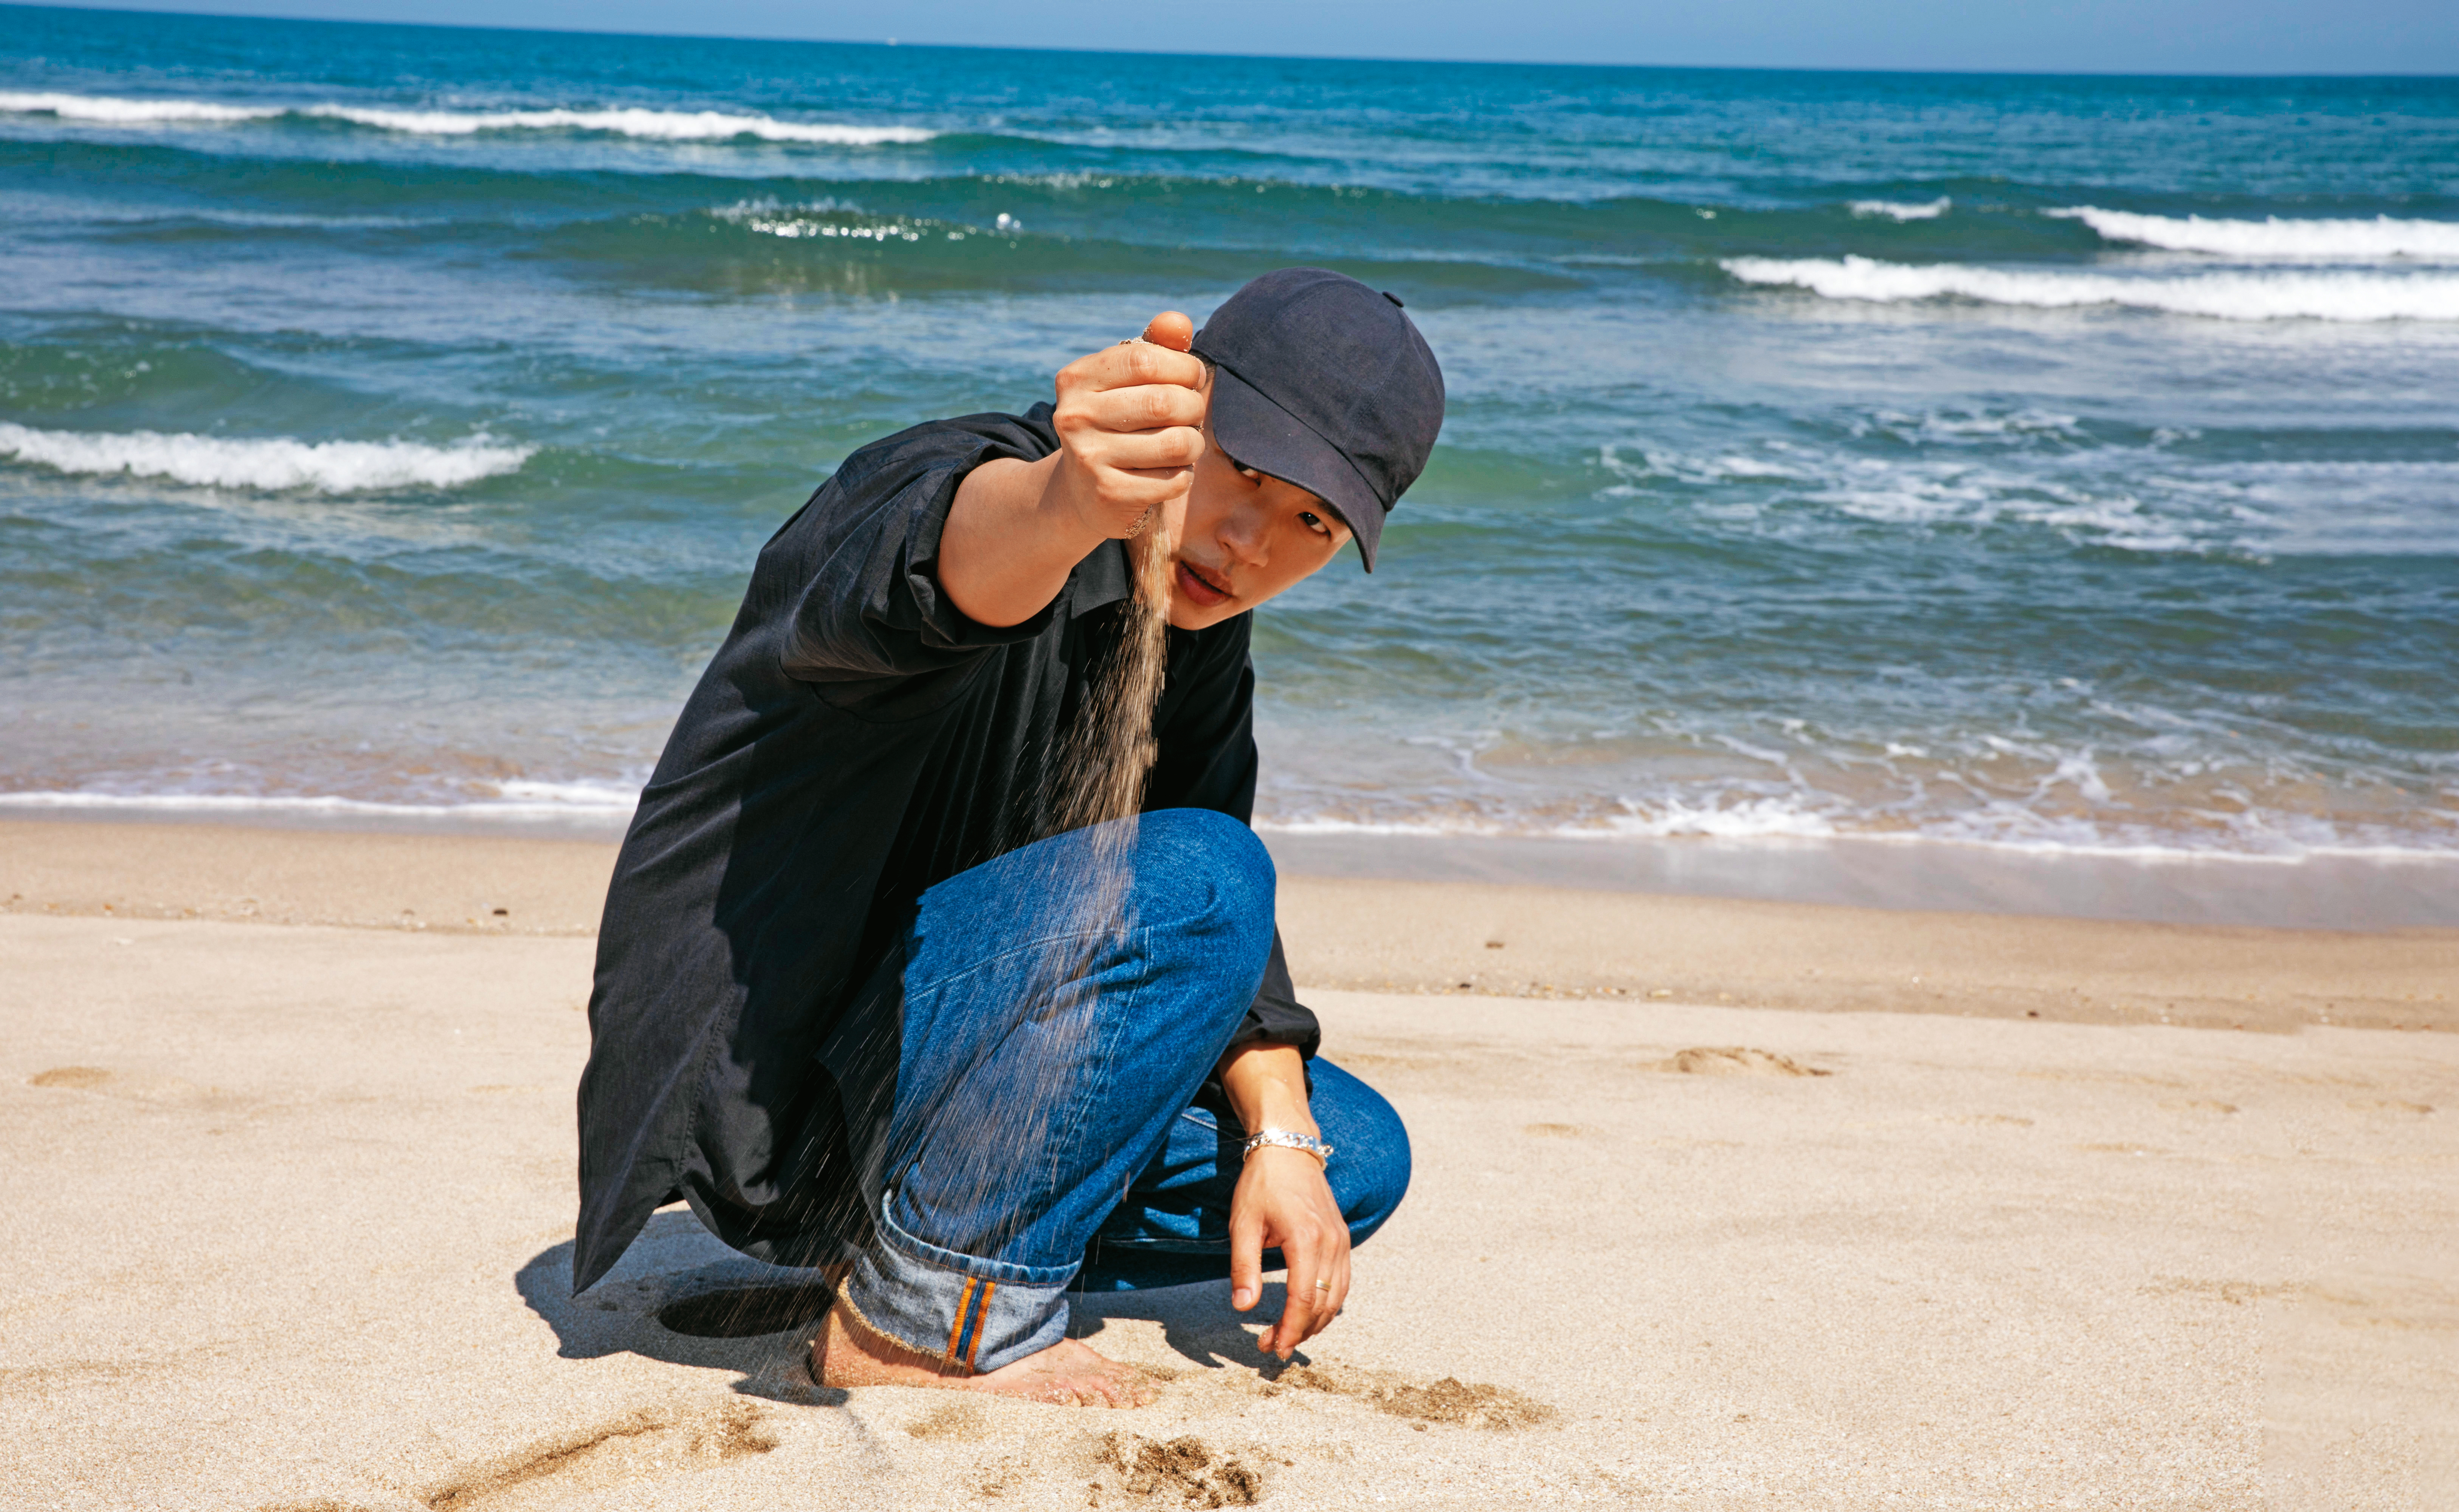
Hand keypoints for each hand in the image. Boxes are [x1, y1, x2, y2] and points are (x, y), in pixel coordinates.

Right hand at [941, 310, 1204, 627]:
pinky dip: (1183, 475)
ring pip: (1176, 443)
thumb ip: (1156, 347)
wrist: (1083, 493)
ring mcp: (1088, 458)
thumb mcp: (1128, 382)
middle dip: (1194, 407)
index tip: (1193, 378)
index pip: (1146, 359)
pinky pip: (1173, 480)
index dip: (1184, 367)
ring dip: (1194, 444)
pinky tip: (1169, 473)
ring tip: (1185, 444)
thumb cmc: (1118, 423)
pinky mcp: (1108, 495)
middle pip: (1164, 402)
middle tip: (1193, 415)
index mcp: (1076, 379)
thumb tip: (1179, 322)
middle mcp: (1074, 416)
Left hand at [1228, 1144, 1351, 1358]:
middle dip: (1300, 1331)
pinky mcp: (1343, 1238)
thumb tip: (1243, 1308)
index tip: (1271, 1347)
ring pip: (1337, 1296)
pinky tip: (1308, 1312)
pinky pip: (1342, 1280)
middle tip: (1272, 1347)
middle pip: (1323, 1303)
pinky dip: (1328, 1303)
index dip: (1289, 1328)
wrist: (1289, 1148)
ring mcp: (1341, 1240)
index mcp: (1305, 1238)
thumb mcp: (1243, 1224)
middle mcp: (1331, 1241)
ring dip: (1316, 1322)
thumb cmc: (1262, 1184)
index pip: (1303, 1298)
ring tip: (1289, 1336)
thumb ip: (1244, 1267)